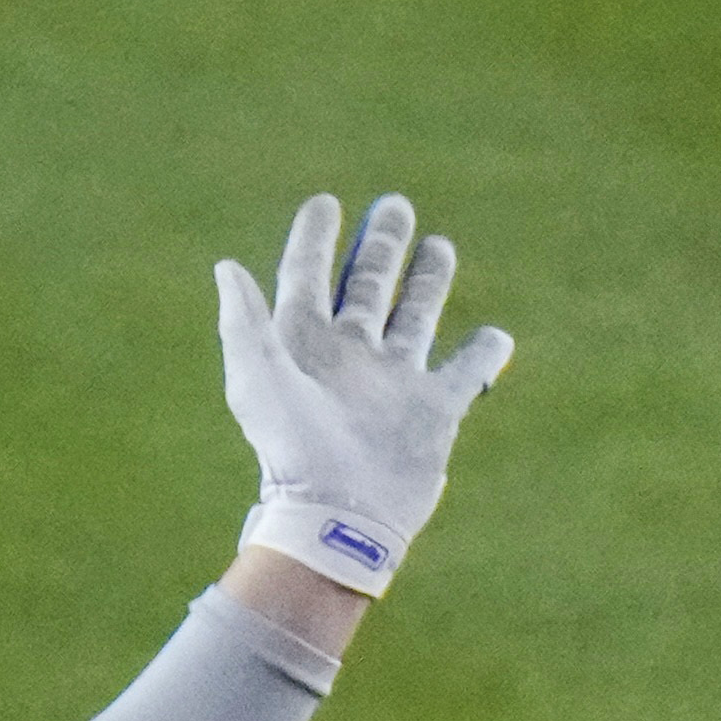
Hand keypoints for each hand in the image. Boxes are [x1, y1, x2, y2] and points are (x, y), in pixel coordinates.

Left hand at [212, 191, 512, 592]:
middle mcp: (352, 356)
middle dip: (382, 246)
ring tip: (438, 247)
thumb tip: (225, 268)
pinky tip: (494, 338)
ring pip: (417, 316)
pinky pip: (467, 372)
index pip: (308, 276)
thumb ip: (244, 323)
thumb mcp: (257, 380)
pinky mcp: (435, 411)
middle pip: (371, 285)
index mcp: (306, 344)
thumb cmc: (292, 451)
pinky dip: (485, 352)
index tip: (325, 204)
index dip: (314, 239)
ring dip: (428, 281)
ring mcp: (396, 382)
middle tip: (394, 206)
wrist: (337, 517)